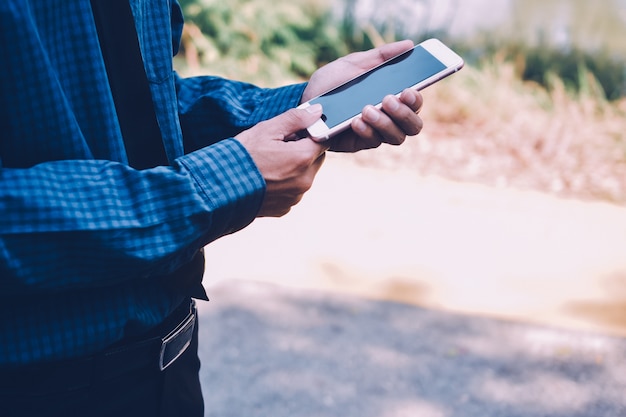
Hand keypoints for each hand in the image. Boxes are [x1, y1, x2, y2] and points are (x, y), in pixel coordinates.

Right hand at [235, 106, 328, 216]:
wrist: (219, 188)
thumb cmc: (241, 156)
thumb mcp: (267, 129)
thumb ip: (296, 119)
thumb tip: (317, 111)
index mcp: (303, 158)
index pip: (323, 140)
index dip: (309, 133)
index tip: (293, 133)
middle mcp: (304, 181)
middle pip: (315, 159)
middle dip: (302, 150)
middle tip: (278, 147)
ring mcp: (295, 197)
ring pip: (304, 175)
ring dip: (294, 168)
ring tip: (268, 164)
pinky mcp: (285, 208)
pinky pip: (292, 191)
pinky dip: (284, 184)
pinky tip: (265, 179)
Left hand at [302, 40, 423, 152]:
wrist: (306, 101)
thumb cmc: (332, 83)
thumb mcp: (354, 64)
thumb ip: (381, 56)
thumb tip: (409, 45)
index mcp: (392, 96)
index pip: (415, 103)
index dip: (417, 100)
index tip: (408, 90)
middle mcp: (389, 117)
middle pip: (413, 125)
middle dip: (404, 113)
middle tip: (388, 99)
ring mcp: (376, 132)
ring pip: (397, 137)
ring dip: (385, 123)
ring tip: (367, 109)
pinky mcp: (361, 143)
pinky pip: (373, 141)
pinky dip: (367, 130)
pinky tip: (355, 121)